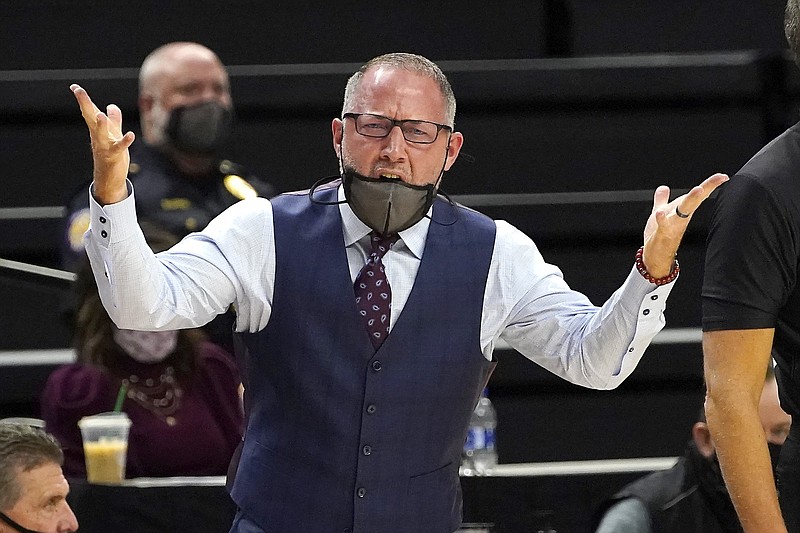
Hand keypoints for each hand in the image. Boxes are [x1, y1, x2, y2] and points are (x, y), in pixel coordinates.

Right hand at [70, 84, 134, 204]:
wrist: (109, 178)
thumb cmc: (110, 154)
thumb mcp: (112, 135)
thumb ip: (114, 120)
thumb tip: (111, 106)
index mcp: (97, 130)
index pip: (89, 111)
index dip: (83, 99)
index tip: (74, 86)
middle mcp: (98, 136)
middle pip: (90, 117)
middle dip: (85, 104)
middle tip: (78, 91)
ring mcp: (104, 146)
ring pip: (101, 133)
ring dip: (101, 124)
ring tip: (99, 113)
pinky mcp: (114, 155)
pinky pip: (119, 147)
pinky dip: (125, 141)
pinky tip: (131, 135)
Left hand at [641, 173, 728, 277]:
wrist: (656, 258)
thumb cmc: (660, 236)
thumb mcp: (660, 213)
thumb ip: (661, 200)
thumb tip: (663, 187)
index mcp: (681, 211)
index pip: (697, 196)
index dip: (709, 185)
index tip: (723, 176)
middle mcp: (681, 217)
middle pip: (694, 200)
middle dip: (706, 189)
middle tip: (719, 178)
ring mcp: (673, 226)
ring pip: (683, 212)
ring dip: (690, 201)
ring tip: (698, 190)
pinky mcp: (662, 234)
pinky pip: (663, 225)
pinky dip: (662, 219)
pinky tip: (659, 212)